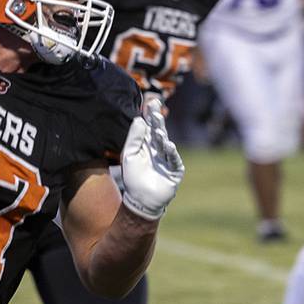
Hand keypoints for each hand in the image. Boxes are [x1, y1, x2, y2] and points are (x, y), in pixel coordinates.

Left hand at [119, 97, 184, 219]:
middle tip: (156, 109)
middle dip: (158, 121)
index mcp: (147, 145)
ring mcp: (167, 160)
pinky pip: (174, 161)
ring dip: (162, 137)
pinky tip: (169, 145)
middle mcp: (159, 150)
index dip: (151, 116)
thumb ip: (134, 138)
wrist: (140, 200)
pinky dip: (172, 153)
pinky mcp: (174, 171)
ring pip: (166, 145)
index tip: (151, 103)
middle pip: (159, 132)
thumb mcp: (130, 155)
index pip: (149, 127)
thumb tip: (139, 119)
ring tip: (157, 130)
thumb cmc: (133, 178)